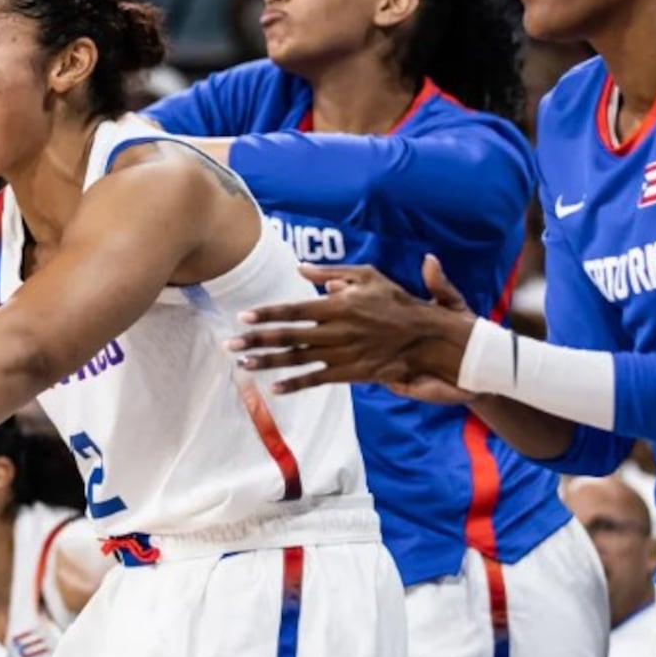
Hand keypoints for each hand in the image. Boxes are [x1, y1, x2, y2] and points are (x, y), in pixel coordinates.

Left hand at [231, 259, 472, 394]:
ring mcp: (342, 354)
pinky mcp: (350, 372)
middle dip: (256, 340)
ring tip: (244, 364)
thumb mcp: (367, 275)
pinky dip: (296, 383)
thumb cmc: (395, 301)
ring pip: (298, 360)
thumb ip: (332, 272)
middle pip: (289, 337)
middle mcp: (336, 331)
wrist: (424, 337)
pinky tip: (275, 387)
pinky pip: (318, 379)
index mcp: (338, 305)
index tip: (243, 316)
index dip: (267, 314)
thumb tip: (301, 269)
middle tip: (230, 344)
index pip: (294, 309)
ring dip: (269, 363)